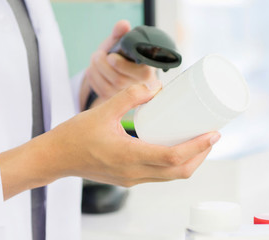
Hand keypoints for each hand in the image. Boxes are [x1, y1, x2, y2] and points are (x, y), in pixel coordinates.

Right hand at [0, 84, 219, 199]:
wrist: (55, 158)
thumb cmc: (74, 136)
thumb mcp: (101, 111)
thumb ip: (128, 97)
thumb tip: (155, 87)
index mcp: (129, 157)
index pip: (173, 157)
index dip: (198, 147)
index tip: (213, 134)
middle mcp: (134, 173)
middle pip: (179, 171)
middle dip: (201, 155)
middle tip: (212, 136)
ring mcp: (132, 179)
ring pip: (171, 176)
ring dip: (190, 161)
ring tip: (200, 141)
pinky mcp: (129, 179)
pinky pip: (159, 175)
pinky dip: (174, 164)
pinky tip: (177, 148)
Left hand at [80, 20, 159, 108]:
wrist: (116, 70)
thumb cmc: (122, 56)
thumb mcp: (121, 43)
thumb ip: (122, 33)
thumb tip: (123, 24)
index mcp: (147, 72)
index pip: (140, 73)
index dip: (121, 64)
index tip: (111, 56)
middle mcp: (139, 88)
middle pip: (119, 80)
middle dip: (103, 64)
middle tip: (98, 54)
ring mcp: (125, 98)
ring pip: (107, 86)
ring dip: (96, 70)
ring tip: (96, 59)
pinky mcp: (113, 102)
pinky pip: (99, 91)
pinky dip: (93, 77)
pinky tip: (94, 69)